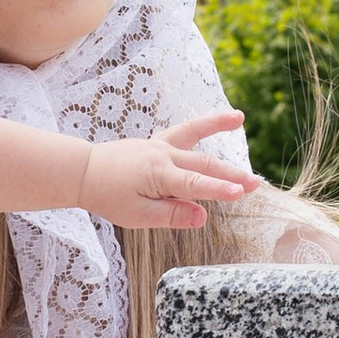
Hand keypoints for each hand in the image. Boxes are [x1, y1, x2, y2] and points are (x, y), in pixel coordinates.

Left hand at [75, 112, 251, 230]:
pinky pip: (185, 131)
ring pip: (196, 140)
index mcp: (158, 175)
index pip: (195, 184)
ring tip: (239, 123)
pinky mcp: (158, 143)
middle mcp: (163, 155)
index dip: (218, 189)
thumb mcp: (137, 215)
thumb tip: (202, 217)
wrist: (83, 171)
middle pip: (203, 164)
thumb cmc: (108, 195)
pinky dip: (205, 125)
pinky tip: (227, 120)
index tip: (239, 193)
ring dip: (220, 135)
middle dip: (230, 175)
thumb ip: (171, 214)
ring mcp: (160, 145)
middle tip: (254, 185)